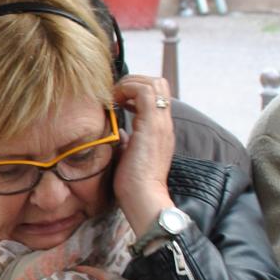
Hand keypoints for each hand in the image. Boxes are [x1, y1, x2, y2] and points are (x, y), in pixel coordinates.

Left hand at [110, 75, 176, 236]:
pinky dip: (128, 90)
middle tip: (116, 95)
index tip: (119, 101)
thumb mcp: (130, 155)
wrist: (143, 198)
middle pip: (159, 83)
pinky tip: (115, 103)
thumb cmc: (133, 184)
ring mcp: (160, 123)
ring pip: (154, 82)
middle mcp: (164, 123)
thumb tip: (119, 132)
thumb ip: (128, 140)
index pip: (158, 95)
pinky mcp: (151, 125)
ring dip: (130, 83)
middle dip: (134, 81)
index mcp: (160, 130)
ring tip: (115, 97)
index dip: (137, 89)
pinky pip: (144, 92)